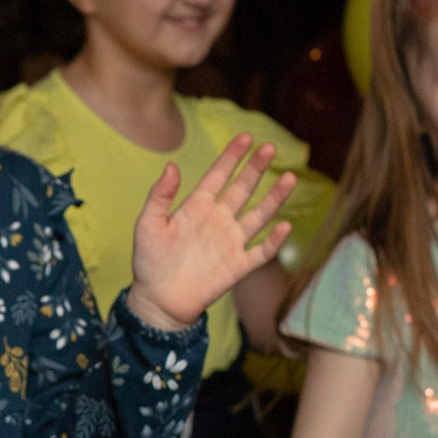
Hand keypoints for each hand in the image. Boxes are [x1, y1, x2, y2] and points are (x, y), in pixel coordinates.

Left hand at [126, 135, 296, 331]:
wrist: (158, 300)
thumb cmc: (149, 261)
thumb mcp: (148, 224)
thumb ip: (159, 196)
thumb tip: (171, 166)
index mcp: (197, 206)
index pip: (219, 175)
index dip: (232, 156)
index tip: (246, 137)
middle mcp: (218, 219)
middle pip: (243, 188)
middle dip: (256, 168)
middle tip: (270, 147)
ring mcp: (231, 241)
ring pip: (259, 215)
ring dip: (274, 198)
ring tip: (289, 177)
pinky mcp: (238, 266)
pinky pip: (261, 251)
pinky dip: (274, 241)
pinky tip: (285, 226)